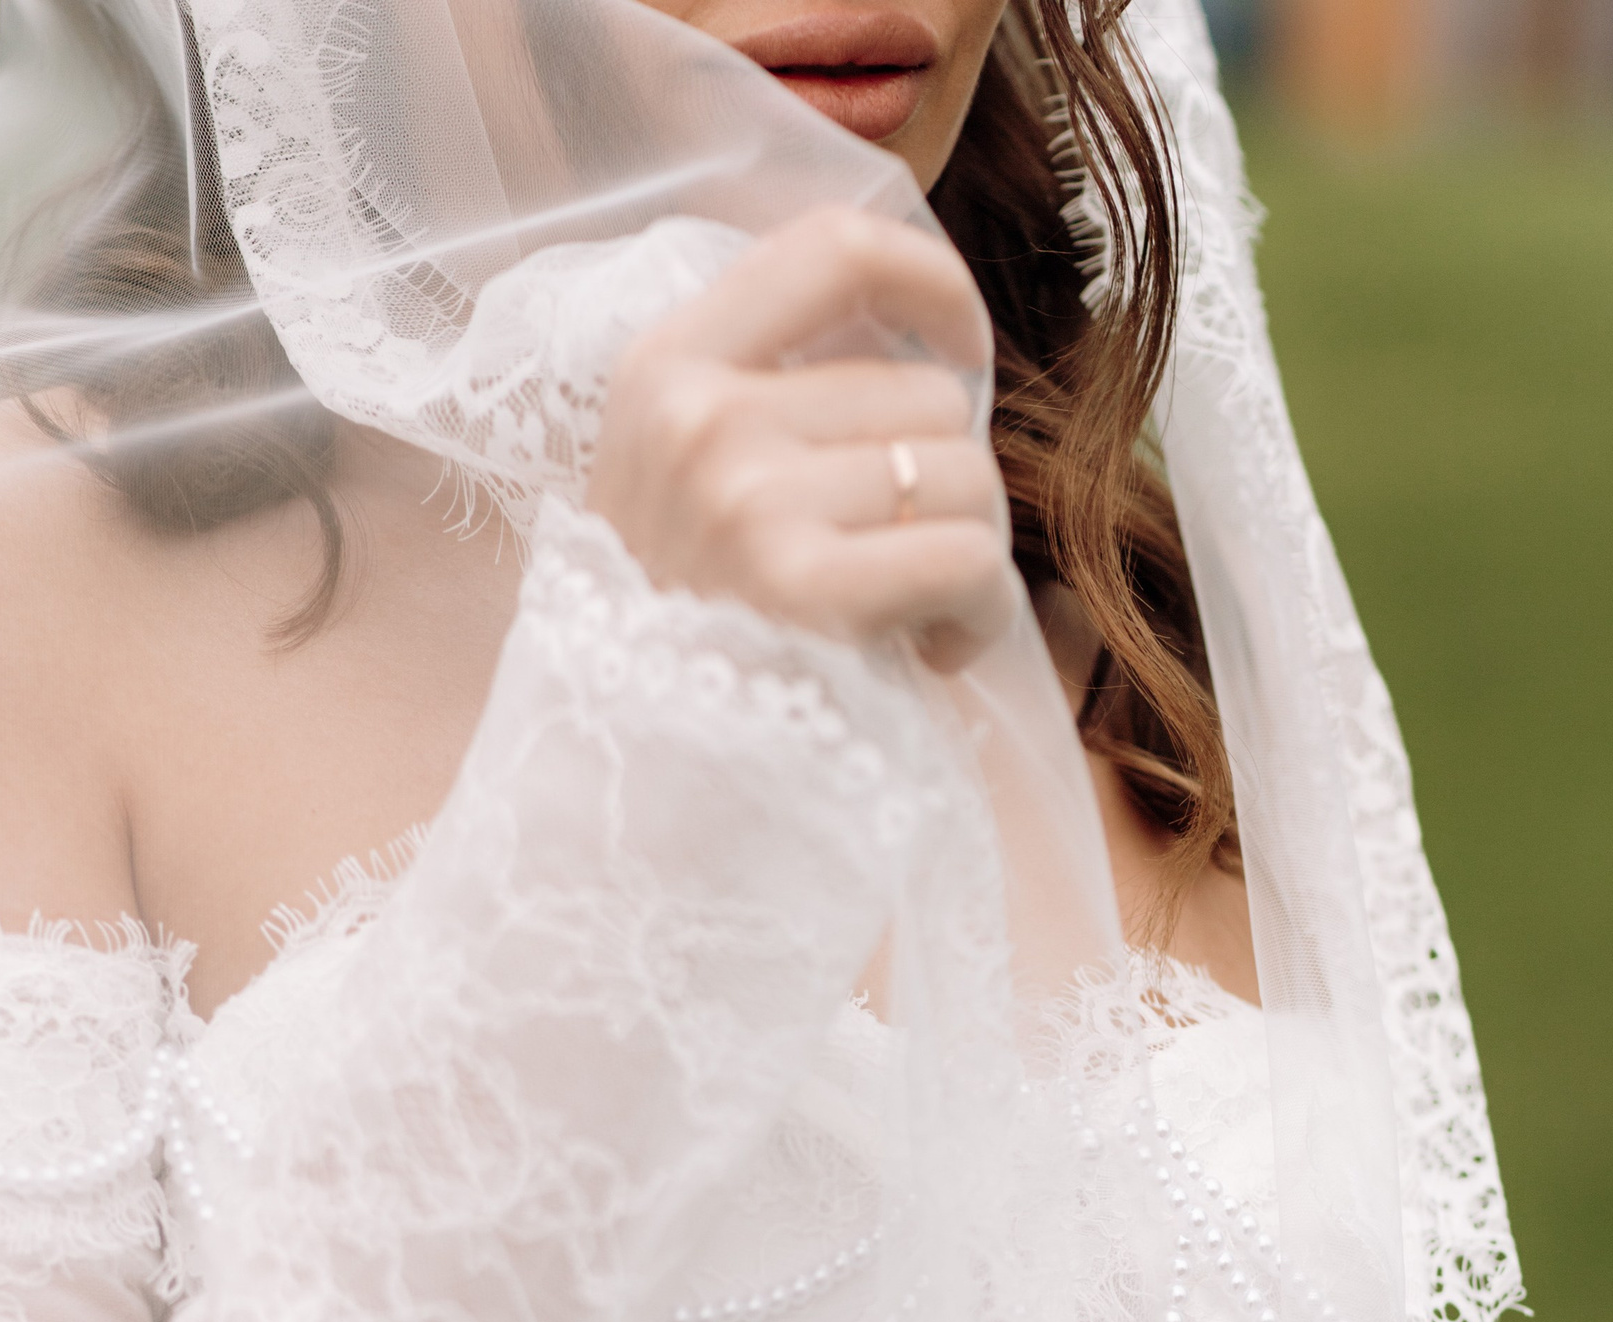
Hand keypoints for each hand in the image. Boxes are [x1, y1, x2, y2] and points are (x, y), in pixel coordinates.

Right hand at [587, 208, 1017, 674]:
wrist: (630, 784)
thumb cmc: (688, 637)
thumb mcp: (682, 485)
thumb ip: (771, 397)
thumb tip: (931, 352)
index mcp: (666, 368)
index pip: (834, 246)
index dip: (933, 281)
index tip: (964, 349)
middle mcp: (700, 418)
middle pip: (927, 393)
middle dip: (952, 487)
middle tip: (906, 569)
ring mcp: (746, 499)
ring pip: (965, 477)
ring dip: (971, 559)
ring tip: (915, 618)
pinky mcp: (801, 588)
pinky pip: (970, 560)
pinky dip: (982, 615)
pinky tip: (937, 652)